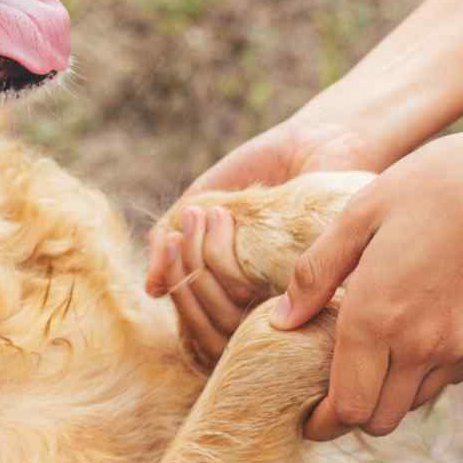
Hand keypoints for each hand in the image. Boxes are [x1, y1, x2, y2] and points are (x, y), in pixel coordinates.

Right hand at [146, 118, 383, 364]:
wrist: (312, 141)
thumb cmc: (261, 173)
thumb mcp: (205, 208)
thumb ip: (176, 247)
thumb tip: (151, 290)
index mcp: (244, 298)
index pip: (196, 322)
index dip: (174, 283)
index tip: (169, 239)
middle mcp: (267, 310)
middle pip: (203, 322)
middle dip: (182, 268)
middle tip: (187, 220)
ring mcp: (288, 303)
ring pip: (219, 312)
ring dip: (198, 258)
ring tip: (206, 213)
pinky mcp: (307, 289)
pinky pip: (241, 293)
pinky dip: (216, 254)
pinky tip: (219, 215)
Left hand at [271, 125, 462, 439]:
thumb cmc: (438, 184)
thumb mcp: (362, 213)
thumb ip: (316, 272)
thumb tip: (282, 319)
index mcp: (378, 315)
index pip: (348, 406)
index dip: (323, 420)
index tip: (308, 416)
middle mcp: (424, 344)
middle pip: (381, 416)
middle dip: (353, 408)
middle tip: (335, 383)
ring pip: (418, 397)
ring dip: (392, 386)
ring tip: (375, 348)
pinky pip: (455, 372)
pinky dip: (431, 365)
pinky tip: (420, 325)